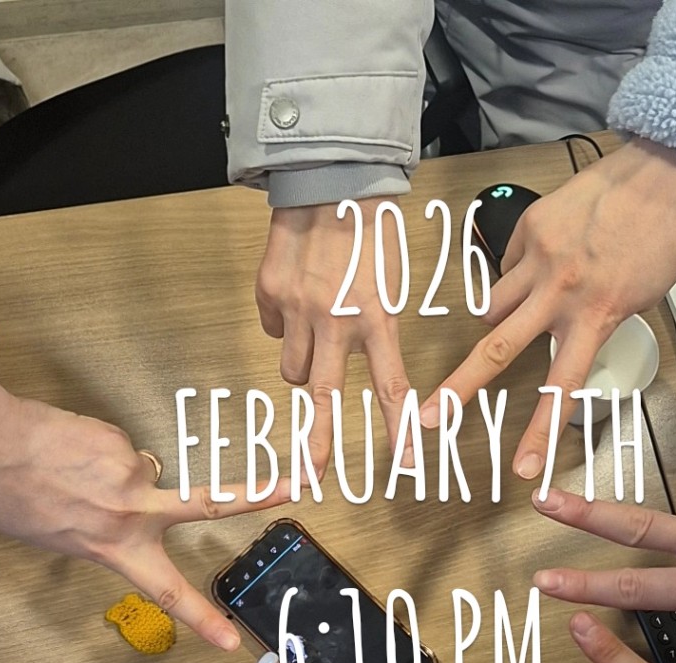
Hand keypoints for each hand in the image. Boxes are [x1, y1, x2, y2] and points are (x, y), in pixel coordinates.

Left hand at [0, 381, 288, 649]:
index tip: (232, 642)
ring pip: (143, 468)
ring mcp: (131, 469)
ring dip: (117, 469)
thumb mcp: (59, 537)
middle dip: (258, 493)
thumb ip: (105, 531)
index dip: (202, 619)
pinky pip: (120, 447)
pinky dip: (100, 450)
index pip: (167, 591)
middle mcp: (132, 510)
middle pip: (209, 502)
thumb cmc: (9, 500)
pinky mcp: (119, 438)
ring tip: (73, 468)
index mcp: (115, 545)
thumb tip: (131, 508)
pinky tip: (69, 450)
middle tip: (298, 484)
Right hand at [257, 199, 412, 472]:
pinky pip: (272, 330)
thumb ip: (375, 323)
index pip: (391, 386)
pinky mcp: (269, 294)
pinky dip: (283, 325)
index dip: (399, 428)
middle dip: (317, 441)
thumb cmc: (370, 226)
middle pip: (323, 397)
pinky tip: (296, 298)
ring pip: (293, 367)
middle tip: (311, 473)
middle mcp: (336, 321)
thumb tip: (354, 355)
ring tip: (316, 332)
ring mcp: (297, 310)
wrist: (329, 178)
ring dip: (305, 364)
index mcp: (377, 317)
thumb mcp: (390, 278)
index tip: (406, 462)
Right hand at [420, 139, 675, 479]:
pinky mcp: (531, 226)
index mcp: (597, 317)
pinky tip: (546, 258)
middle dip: (459, 387)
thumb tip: (552, 326)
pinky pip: (506, 264)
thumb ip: (591, 320)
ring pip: (493, 304)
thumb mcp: (638, 297)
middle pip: (497, 348)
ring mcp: (539, 257)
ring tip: (528, 305)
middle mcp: (560, 292)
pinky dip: (516, 272)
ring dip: (497, 317)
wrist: (668, 170)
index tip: (522, 468)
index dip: (538, 433)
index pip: (560, 387)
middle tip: (429, 417)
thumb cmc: (665, 238)